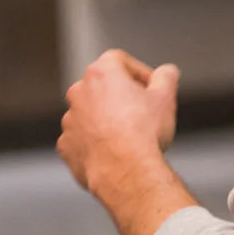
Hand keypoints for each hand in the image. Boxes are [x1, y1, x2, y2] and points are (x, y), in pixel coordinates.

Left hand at [57, 50, 178, 195]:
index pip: (120, 61)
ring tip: (129, 138)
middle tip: (142, 114)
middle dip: (121, 97)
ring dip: (107, 122)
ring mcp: (70, 121)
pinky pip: (82, 140)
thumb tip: (167, 72)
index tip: (151, 89)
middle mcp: (79, 93)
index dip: (139, 73)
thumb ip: (166, 77)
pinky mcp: (66, 146)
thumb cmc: (144, 133)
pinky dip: (95, 145)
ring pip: (90, 115)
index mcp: (100, 73)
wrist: (126, 172)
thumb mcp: (166, 97)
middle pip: (102, 88)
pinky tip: (115, 154)